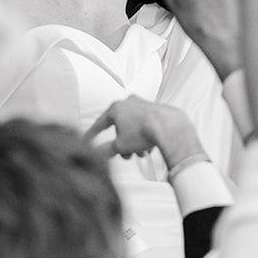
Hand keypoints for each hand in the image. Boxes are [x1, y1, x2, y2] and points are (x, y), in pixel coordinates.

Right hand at [85, 96, 202, 166]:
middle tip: (125, 155)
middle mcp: (129, 102)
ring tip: (141, 153)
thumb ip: (106, 150)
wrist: (168, 127)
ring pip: (134, 127)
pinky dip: (145, 136)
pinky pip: (145, 124)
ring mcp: (143, 104)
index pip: (100, 123)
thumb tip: (97, 154)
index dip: (93, 135)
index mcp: (116, 108)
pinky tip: (149, 147)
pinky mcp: (156, 109)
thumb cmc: (144, 132)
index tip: (88, 140)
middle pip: (120, 127)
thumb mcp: (120, 146)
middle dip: (122, 143)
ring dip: (135, 142)